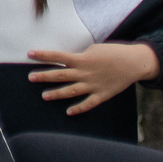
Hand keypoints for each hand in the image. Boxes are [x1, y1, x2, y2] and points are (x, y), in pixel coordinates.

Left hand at [27, 42, 158, 113]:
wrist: (133, 62)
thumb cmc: (113, 52)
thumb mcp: (93, 49)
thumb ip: (80, 57)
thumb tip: (68, 62)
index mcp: (82, 59)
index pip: (58, 56)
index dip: (43, 55)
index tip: (29, 54)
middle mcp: (85, 73)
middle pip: (60, 75)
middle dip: (44, 76)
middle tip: (30, 78)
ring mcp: (93, 85)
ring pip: (71, 90)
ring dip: (57, 93)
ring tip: (44, 96)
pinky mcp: (102, 95)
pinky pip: (88, 103)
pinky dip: (79, 108)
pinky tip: (69, 112)